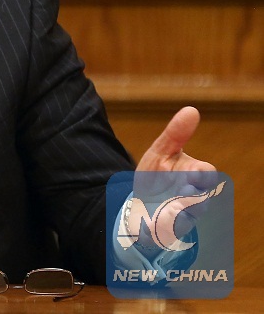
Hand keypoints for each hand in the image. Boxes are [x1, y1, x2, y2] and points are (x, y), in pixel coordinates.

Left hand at [131, 107, 219, 244]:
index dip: (200, 174)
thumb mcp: (162, 152)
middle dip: (193, 198)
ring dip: (176, 215)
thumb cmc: (157, 175)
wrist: (138, 202)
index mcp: (193, 177)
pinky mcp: (164, 231)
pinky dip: (156, 229)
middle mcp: (192, 199)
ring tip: (167, 210)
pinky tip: (147, 226)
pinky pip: (163, 234)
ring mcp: (179, 217)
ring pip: (185, 220)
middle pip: (201, 200)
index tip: (189, 172)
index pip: (207, 174)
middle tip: (183, 192)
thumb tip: (192, 110)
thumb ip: (176, 134)